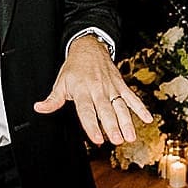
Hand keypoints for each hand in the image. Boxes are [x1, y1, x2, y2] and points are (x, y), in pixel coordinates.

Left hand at [34, 34, 150, 144]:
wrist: (90, 47)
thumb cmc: (74, 68)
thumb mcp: (61, 82)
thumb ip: (53, 99)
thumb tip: (39, 108)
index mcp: (82, 91)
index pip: (87, 111)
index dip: (92, 125)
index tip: (97, 139)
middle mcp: (98, 90)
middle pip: (106, 111)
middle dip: (112, 126)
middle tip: (117, 140)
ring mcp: (111, 88)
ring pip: (120, 107)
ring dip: (127, 122)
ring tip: (130, 137)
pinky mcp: (121, 85)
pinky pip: (132, 97)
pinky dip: (141, 108)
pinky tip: (148, 119)